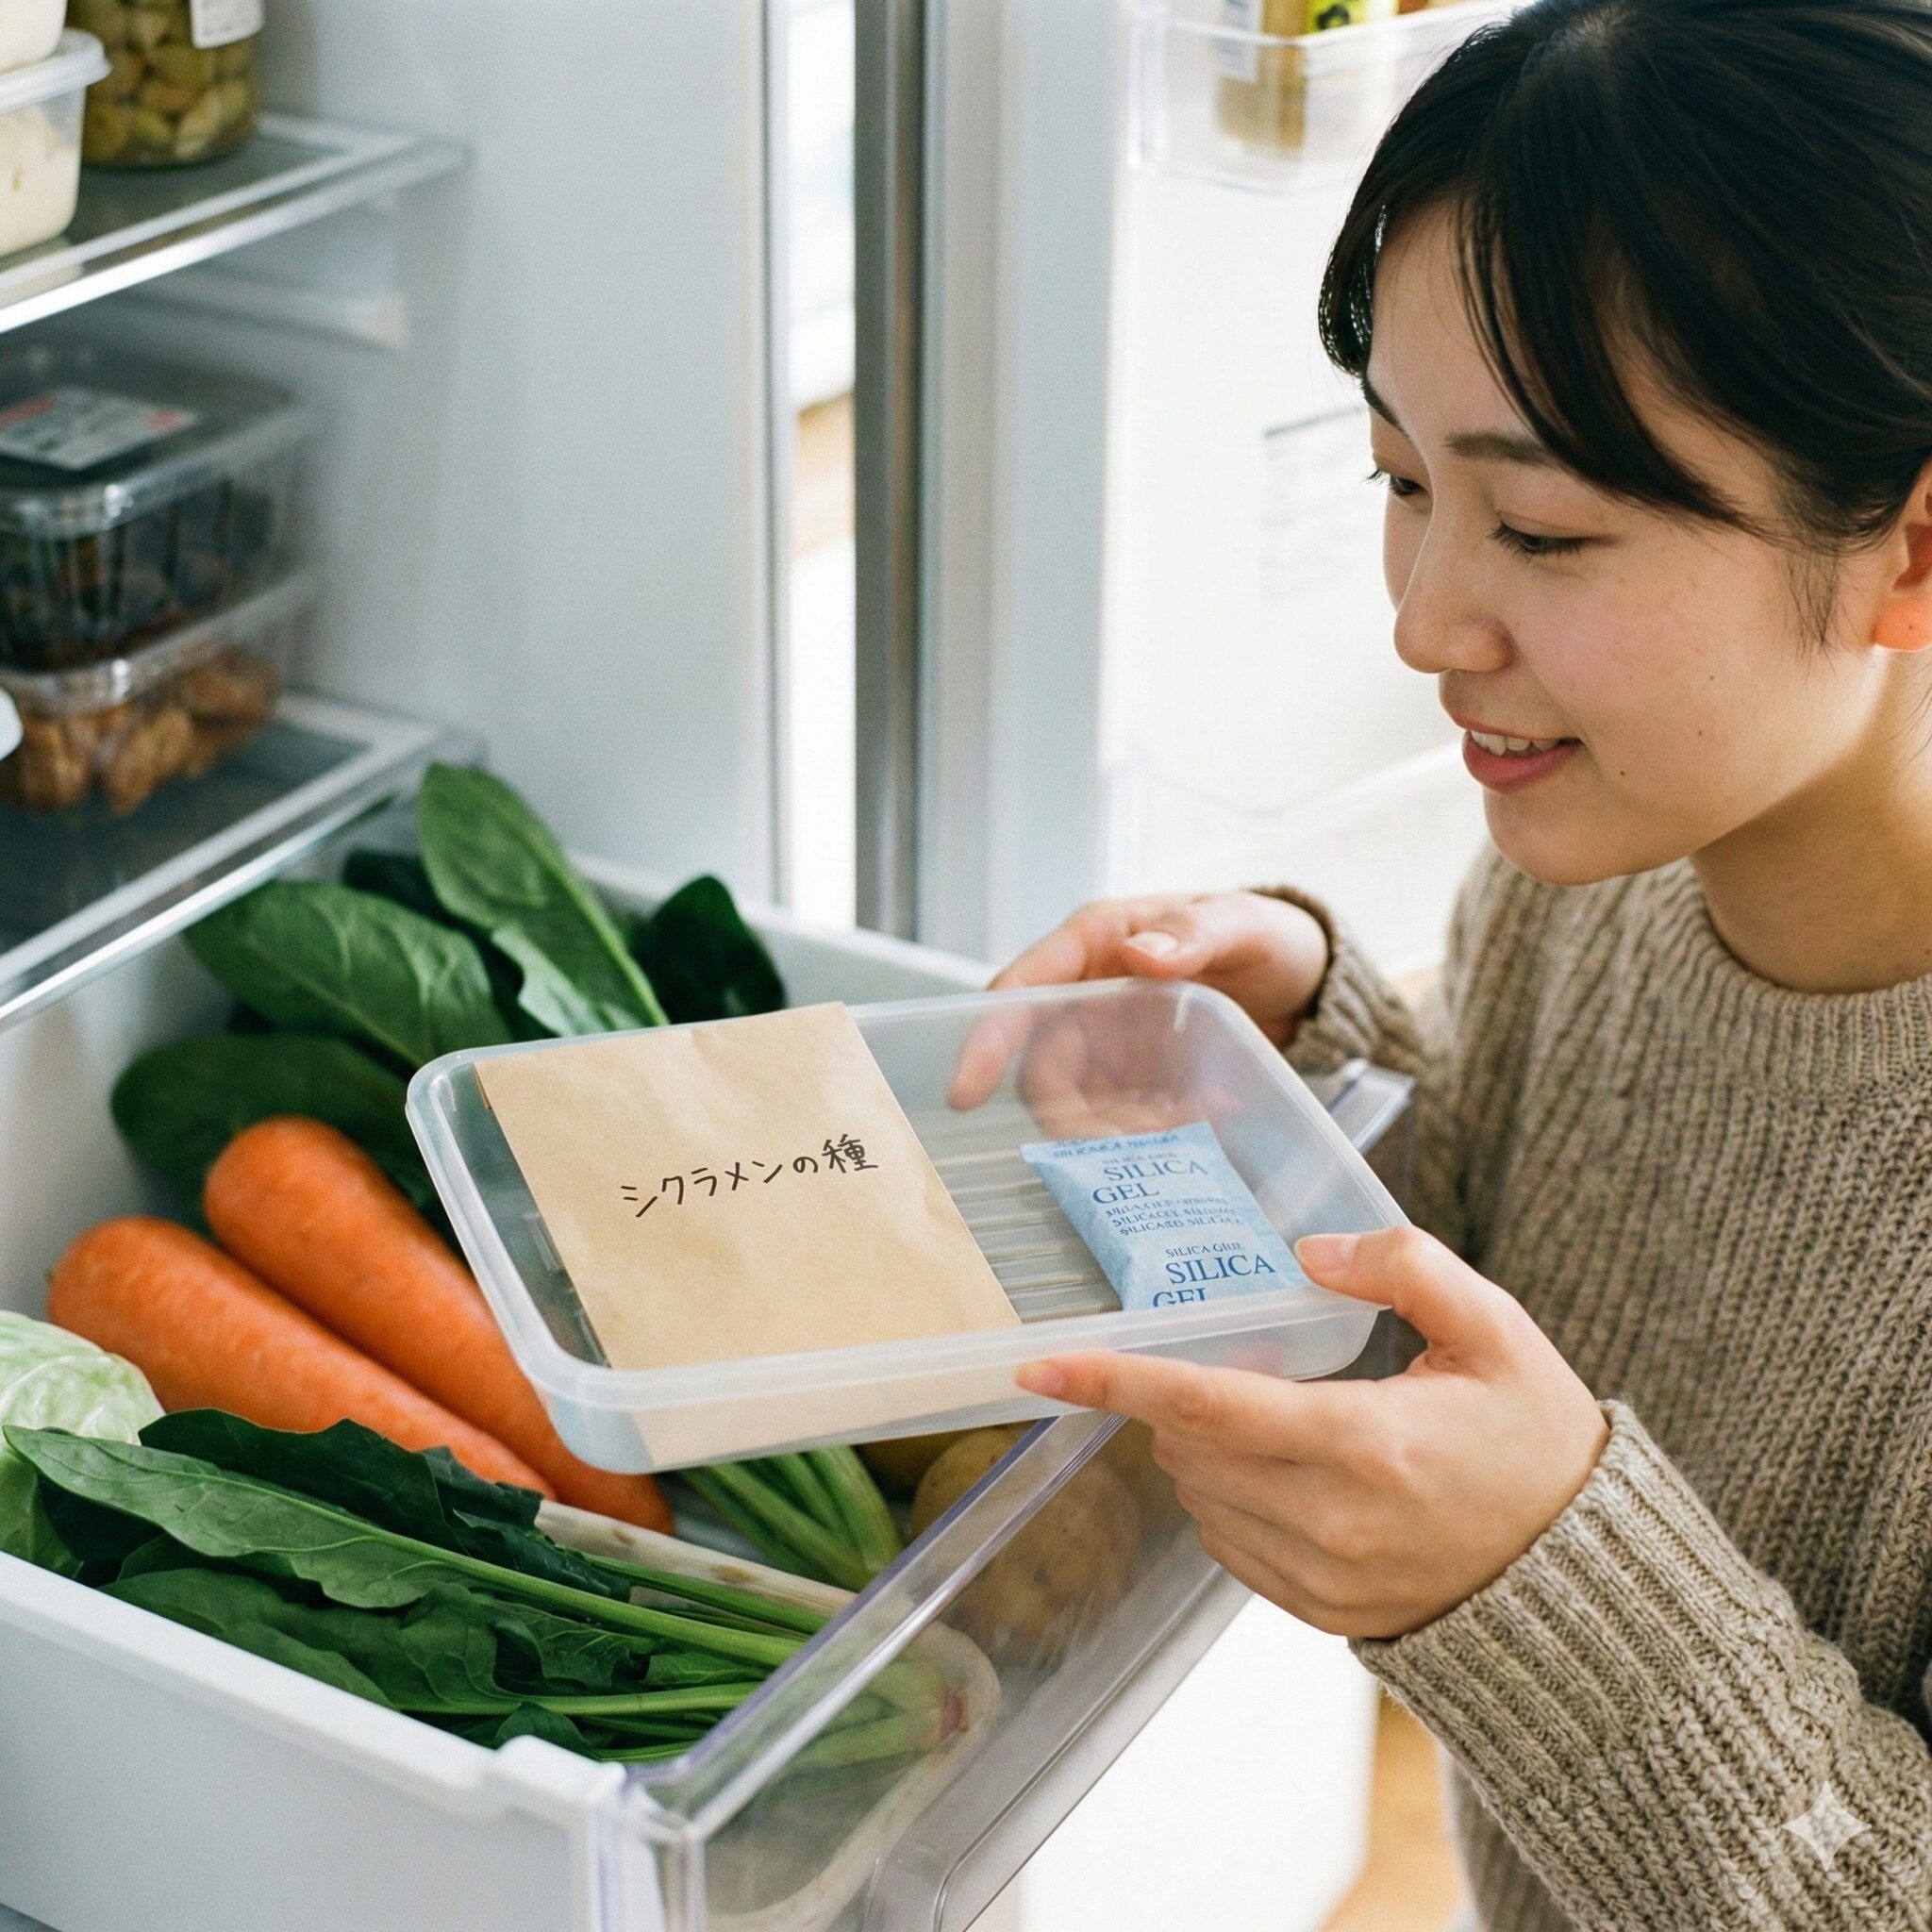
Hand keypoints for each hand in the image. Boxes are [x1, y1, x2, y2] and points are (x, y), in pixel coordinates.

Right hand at [949, 892, 1329, 1110]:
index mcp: (1098, 943)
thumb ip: (1197, 932)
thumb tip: (1141, 953)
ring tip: (1173, 1141)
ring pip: (1079, 1104)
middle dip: (1069, 1116)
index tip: (964, 1093)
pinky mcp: (1138, 1082)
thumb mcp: (1244, 923)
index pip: (1023, 989)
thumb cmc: (1266, 936)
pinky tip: (1193, 1136)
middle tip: (1118, 1151)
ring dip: (1112, 1133)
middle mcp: (1090, 996)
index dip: (986, 1039)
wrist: (1304, 982)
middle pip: (1044, 1067)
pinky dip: (1147, 1137)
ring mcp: (1112, 1043)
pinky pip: (1120, 1120)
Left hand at [1014, 1227, 1610, 1638]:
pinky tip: (1286, 1472)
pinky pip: (1231, 1547)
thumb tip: (1309, 1251)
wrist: (1585, 1580)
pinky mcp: (1320, 1612)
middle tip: (1231, 1359)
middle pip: (1190, 1449)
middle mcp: (1331, 1520)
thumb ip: (1404, 1266)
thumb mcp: (1496, 1329)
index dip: (1115, 1381)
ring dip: (1202, 1449)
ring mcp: (1323, 1577)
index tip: (1039, 1365)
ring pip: (1200, 1499)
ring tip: (1272, 1417)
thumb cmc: (1539, 1443)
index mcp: (1365, 1443)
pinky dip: (1230, 1500)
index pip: (1205, 1405)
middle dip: (1178, 1398)